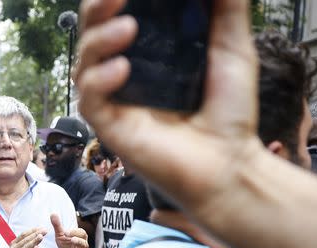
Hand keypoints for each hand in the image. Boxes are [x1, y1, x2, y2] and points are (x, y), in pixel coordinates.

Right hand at [0, 228, 47, 247]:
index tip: (41, 227)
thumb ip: (27, 244)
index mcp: (14, 244)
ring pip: (25, 247)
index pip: (24, 235)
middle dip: (35, 234)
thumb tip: (38, 236)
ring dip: (34, 241)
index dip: (32, 230)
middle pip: (25, 239)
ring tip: (41, 236)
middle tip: (44, 230)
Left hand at [51, 214, 87, 247]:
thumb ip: (57, 225)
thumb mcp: (61, 235)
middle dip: (79, 242)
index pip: (82, 233)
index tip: (66, 232)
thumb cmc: (65, 244)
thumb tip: (52, 213)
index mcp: (80, 237)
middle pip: (84, 243)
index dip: (75, 232)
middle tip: (72, 240)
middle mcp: (83, 246)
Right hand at [74, 0, 263, 216]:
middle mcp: (125, 73)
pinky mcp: (108, 126)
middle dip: (97, 10)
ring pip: (83, 63)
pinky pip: (88, 98)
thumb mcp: (233, 50)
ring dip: (99, 40)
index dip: (113, 0)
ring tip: (127, 29)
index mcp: (148, 53)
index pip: (117, 17)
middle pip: (92, 34)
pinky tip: (121, 70)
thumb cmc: (229, 114)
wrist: (229, 163)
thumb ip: (225, 11)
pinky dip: (99, 79)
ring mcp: (114, 100)